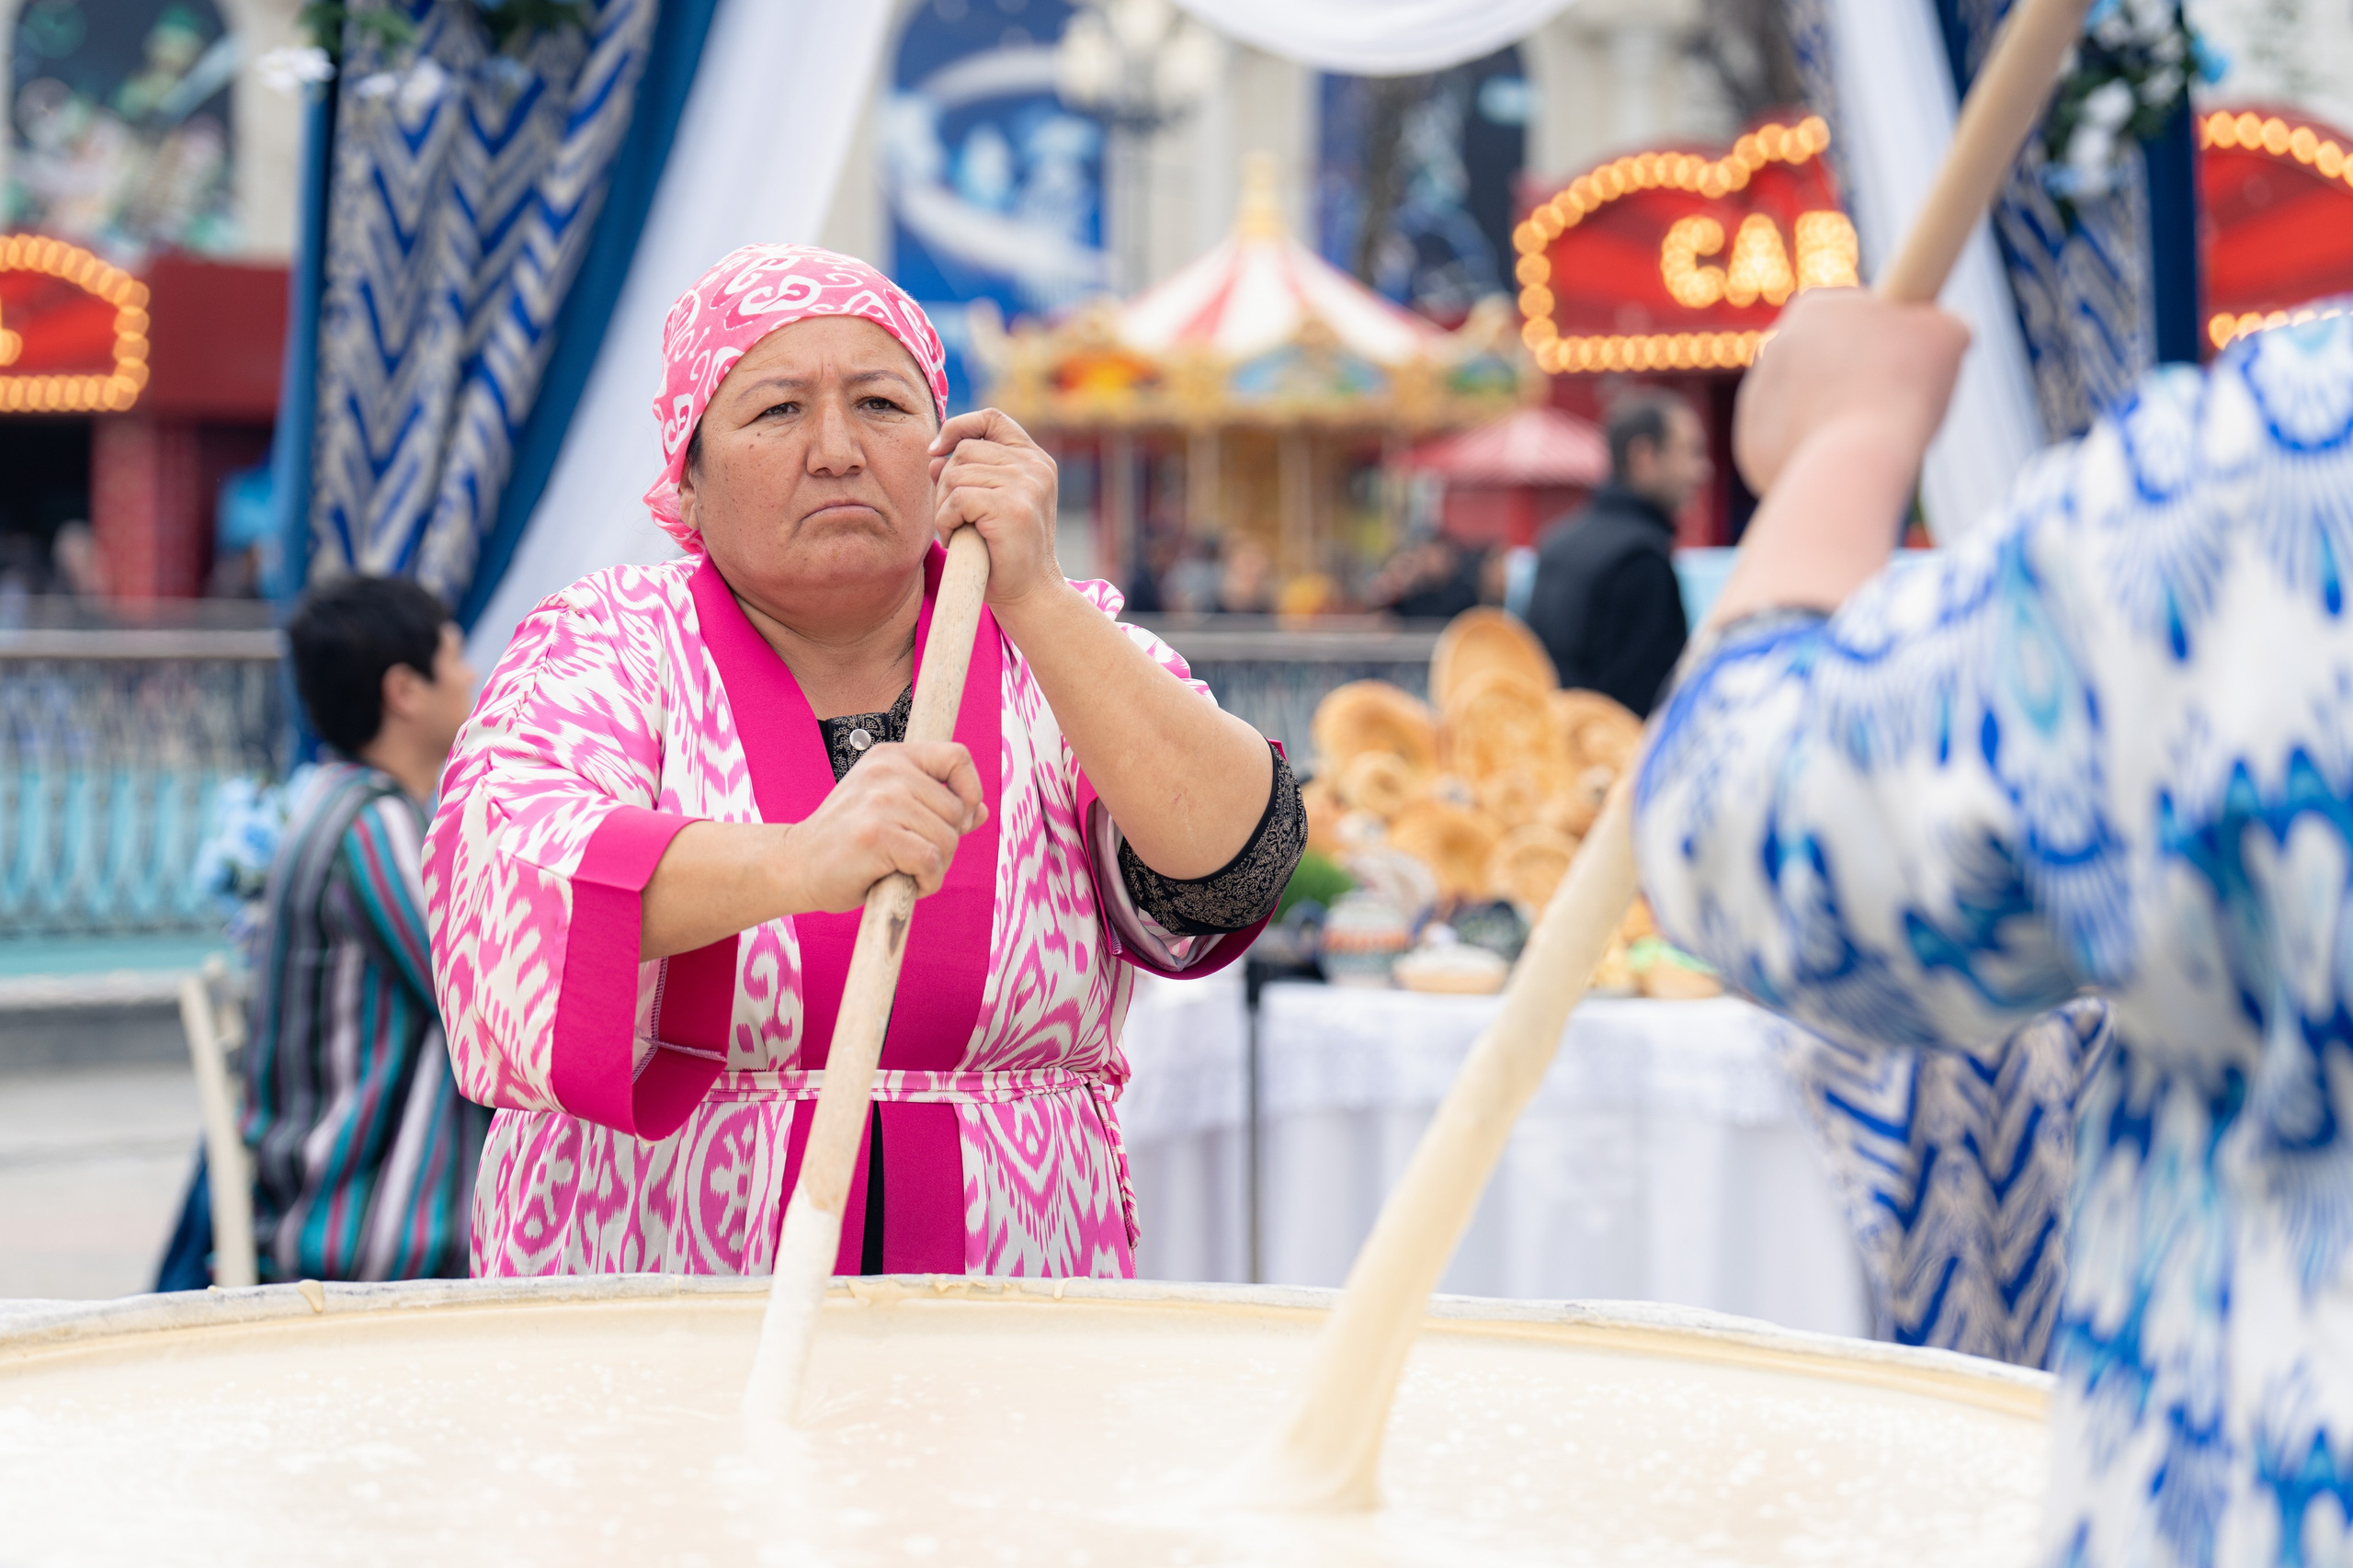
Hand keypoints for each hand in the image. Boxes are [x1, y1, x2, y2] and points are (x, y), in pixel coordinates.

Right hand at [776, 740, 987, 911]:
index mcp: (891, 757)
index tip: (958, 819)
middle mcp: (887, 771)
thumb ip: (934, 806)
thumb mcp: (889, 810)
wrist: (795, 865)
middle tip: (911, 856)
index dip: (969, 791)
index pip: (958, 756)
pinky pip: (931, 861)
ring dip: (935, 866)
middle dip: (946, 843)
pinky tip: (902, 882)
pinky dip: (926, 882)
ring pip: (948, 838)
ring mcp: (882, 801)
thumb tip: (981, 811)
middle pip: (958, 810)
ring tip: (902, 869)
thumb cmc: (847, 842)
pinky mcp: (878, 834)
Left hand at [929, 408, 1062, 609]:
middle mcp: (1035, 467)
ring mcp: (1026, 486)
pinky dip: (946, 521)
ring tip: (958, 529)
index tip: (936, 451)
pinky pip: (956, 499)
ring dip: (944, 506)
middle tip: (953, 515)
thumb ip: (973, 472)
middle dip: (945, 482)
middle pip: (965, 450)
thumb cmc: (1006, 551)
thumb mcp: (995, 501)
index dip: (958, 427)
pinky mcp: (1011, 508)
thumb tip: (934, 454)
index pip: (992, 418)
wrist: (1030, 593)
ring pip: (956, 475)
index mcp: (1036, 460)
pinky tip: (957, 538)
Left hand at [1732, 289, 1970, 496]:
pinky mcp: (1751, 445)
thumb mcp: (1947, 335)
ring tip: (1873, 434)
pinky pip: (1793, 445)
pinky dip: (1817, 453)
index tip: (1904, 353)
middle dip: (1856, 375)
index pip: (1853, 312)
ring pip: (1808, 403)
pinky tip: (1845, 461)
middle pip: (1827, 358)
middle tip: (1895, 398)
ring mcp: (1757, 398)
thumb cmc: (1902, 386)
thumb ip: (1942, 324)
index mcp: (1813, 307)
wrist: (1851, 458)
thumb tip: (1949, 330)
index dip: (1884, 332)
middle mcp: (1773, 346)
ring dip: (1836, 415)